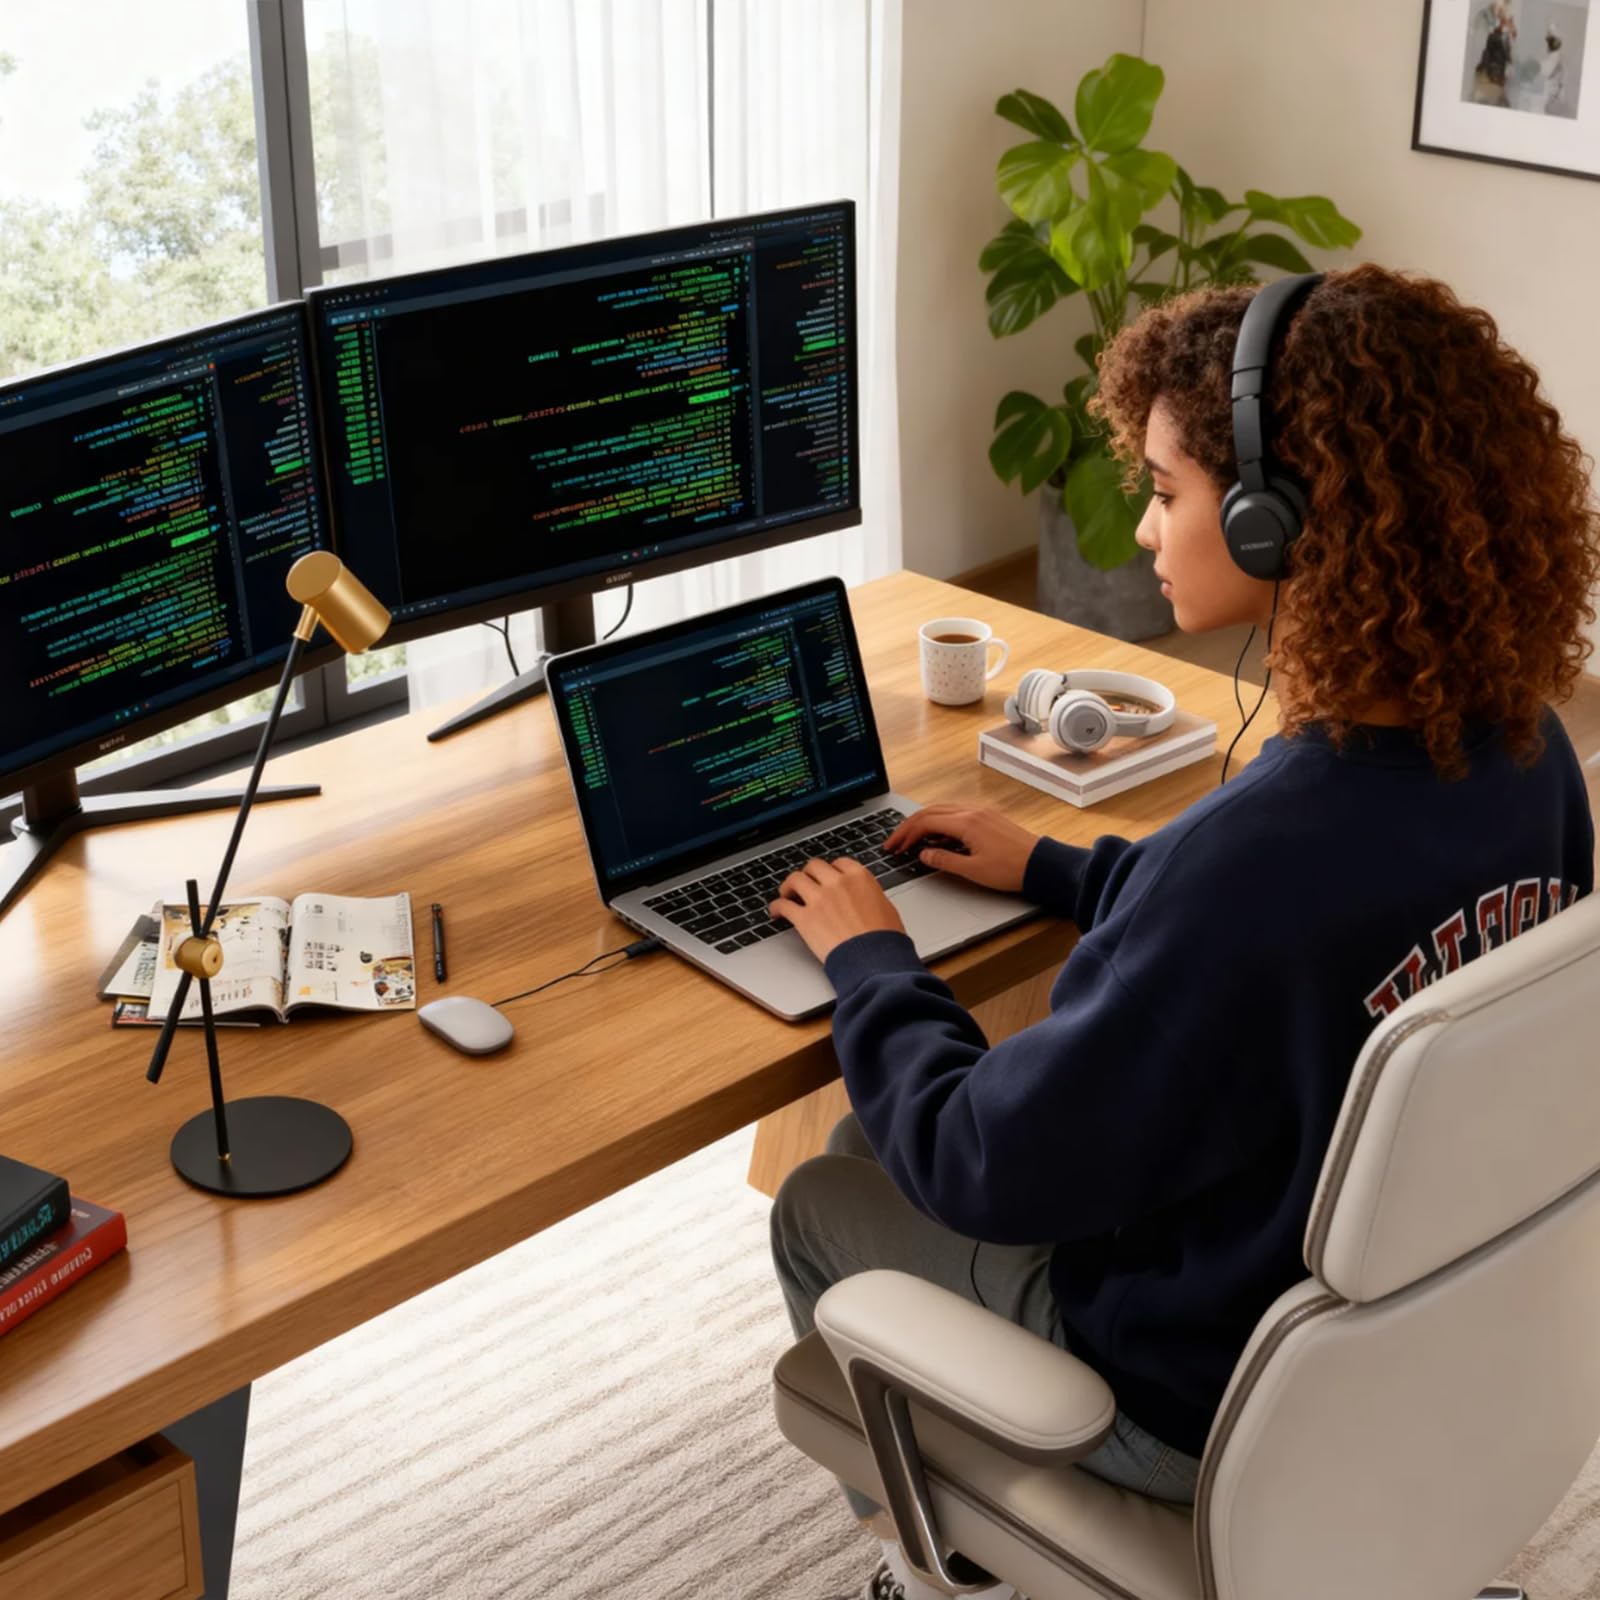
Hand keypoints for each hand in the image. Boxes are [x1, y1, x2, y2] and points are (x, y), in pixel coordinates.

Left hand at [770, 857, 905, 963]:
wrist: (875, 960)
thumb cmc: (885, 940)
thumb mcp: (886, 908)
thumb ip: (870, 896)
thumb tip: (865, 898)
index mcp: (859, 877)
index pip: (838, 863)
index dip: (830, 870)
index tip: (826, 877)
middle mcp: (837, 883)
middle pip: (813, 867)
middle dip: (808, 874)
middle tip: (805, 884)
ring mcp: (819, 899)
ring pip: (794, 879)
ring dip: (788, 886)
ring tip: (786, 894)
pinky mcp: (805, 918)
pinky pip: (783, 905)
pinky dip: (776, 907)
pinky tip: (776, 912)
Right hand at [884, 803, 1039, 894]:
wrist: (1042, 864)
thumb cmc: (1011, 869)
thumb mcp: (973, 870)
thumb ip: (944, 860)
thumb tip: (923, 855)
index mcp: (966, 823)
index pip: (925, 822)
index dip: (905, 834)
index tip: (893, 847)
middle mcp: (972, 812)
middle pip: (930, 812)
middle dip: (909, 827)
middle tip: (895, 843)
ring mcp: (981, 812)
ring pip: (942, 810)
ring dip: (924, 823)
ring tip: (912, 841)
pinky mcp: (988, 817)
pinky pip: (956, 813)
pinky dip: (940, 822)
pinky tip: (937, 837)